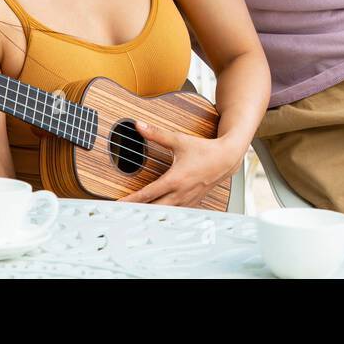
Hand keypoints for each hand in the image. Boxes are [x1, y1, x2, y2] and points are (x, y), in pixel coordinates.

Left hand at [117, 121, 242, 206]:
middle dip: (136, 213)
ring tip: (133, 218)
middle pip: (153, 210)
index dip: (130, 200)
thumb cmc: (204, 150)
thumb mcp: (179, 140)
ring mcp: (186, 200)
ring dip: (149, 216)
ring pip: (164, 214)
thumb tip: (139, 125)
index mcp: (174, 180)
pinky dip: (163, 215)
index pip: (147, 194)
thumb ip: (157, 134)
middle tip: (120, 214)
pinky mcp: (191, 202)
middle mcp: (180, 193)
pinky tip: (154, 216)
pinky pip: (174, 213)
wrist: (226, 158)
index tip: (118, 204)